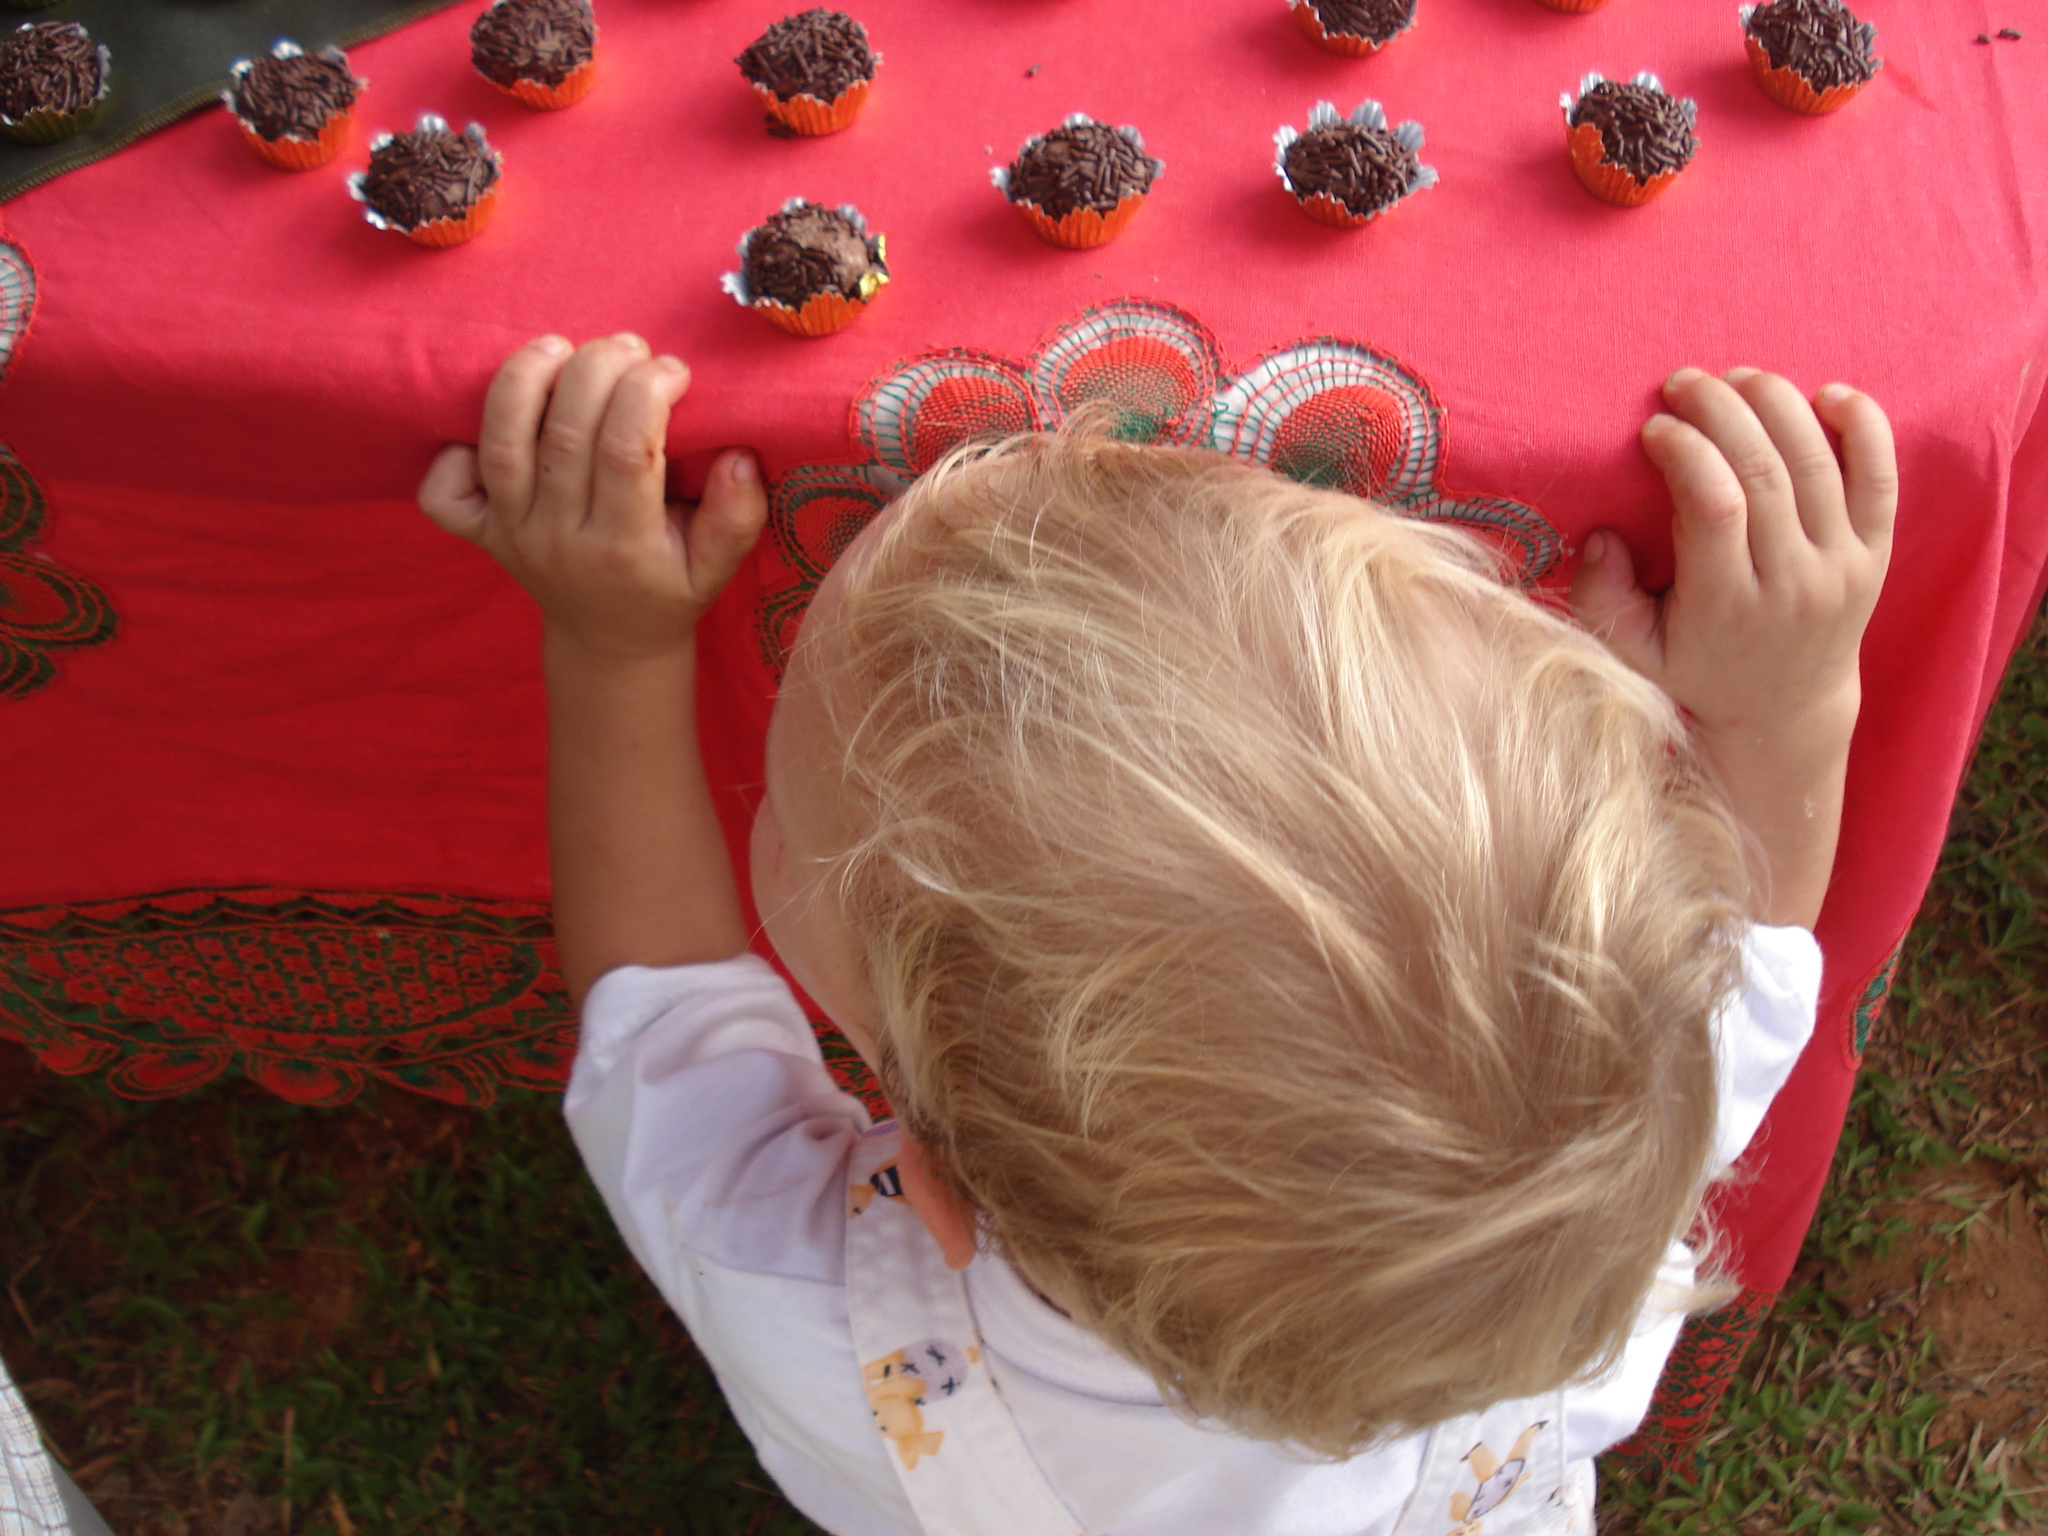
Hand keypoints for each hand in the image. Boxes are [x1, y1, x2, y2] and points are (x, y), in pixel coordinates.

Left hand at [418, 334, 766, 663]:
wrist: (609, 641)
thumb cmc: (668, 589)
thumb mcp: (718, 567)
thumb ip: (737, 516)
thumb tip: (738, 455)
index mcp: (624, 546)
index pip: (626, 452)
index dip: (648, 393)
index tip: (675, 369)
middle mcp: (559, 539)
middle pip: (566, 436)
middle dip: (597, 369)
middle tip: (628, 344)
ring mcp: (511, 534)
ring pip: (501, 446)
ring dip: (523, 381)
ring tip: (557, 345)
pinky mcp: (478, 533)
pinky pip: (443, 491)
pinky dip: (451, 448)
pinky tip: (498, 417)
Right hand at [1571, 367, 1894, 744]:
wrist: (1785, 708)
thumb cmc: (1697, 670)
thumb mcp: (1632, 651)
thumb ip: (1601, 597)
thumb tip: (1600, 536)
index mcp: (1727, 606)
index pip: (1714, 505)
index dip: (1684, 451)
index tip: (1655, 429)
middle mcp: (1793, 585)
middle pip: (1763, 471)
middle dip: (1719, 410)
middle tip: (1684, 382)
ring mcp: (1842, 567)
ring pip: (1816, 462)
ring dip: (1775, 404)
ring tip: (1738, 380)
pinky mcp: (1875, 553)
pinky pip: (1880, 476)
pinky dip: (1862, 425)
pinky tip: (1827, 393)